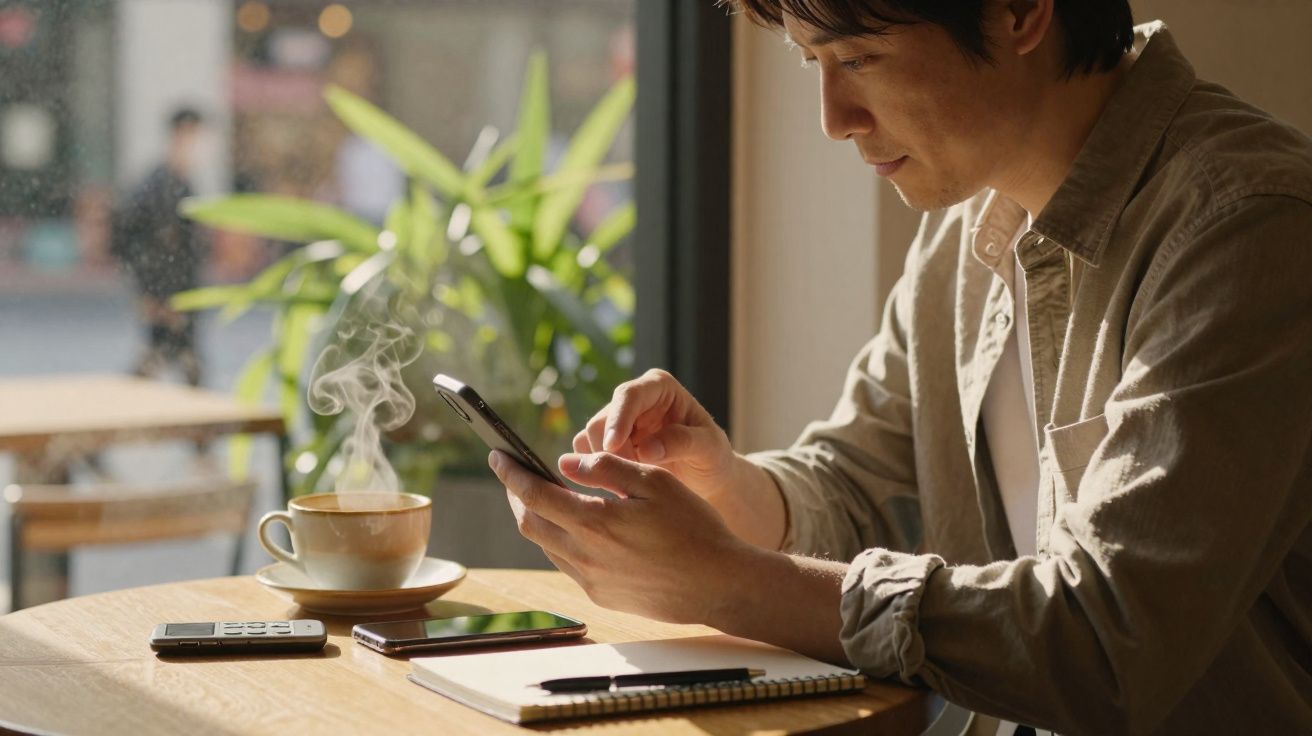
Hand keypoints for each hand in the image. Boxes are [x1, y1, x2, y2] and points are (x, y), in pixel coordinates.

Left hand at [489, 449, 753, 624]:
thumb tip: (564, 462)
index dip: (510, 473)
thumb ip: (607, 468)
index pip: (534, 494)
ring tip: (544, 499)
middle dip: (517, 497)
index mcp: (595, 521)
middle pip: (529, 524)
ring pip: (546, 546)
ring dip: (538, 520)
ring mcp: (592, 580)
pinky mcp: (602, 596)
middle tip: (515, 476)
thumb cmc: (694, 528)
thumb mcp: (656, 483)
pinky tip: (574, 529)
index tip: (497, 456)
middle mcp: (585, 555)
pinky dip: (560, 542)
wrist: (719, 585)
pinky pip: (567, 565)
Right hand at [575, 369, 739, 504]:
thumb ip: (682, 442)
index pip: (628, 396)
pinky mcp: (605, 443)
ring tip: (630, 490)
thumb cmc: (712, 456)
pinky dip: (597, 473)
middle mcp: (632, 399)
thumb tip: (646, 449)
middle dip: (610, 454)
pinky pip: (586, 455)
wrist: (706, 476)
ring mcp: (616, 421)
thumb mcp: (709, 448)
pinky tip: (621, 490)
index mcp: (659, 387)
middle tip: (629, 485)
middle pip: (601, 420)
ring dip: (603, 467)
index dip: (617, 420)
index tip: (612, 447)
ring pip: (589, 440)